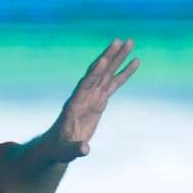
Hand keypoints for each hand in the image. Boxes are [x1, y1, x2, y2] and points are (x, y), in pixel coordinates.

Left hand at [49, 38, 139, 162]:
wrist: (58, 146)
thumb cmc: (60, 149)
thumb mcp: (67, 151)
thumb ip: (75, 149)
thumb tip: (85, 149)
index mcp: (73, 105)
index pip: (85, 85)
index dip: (94, 73)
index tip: (103, 60)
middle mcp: (82, 96)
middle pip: (97, 73)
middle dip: (109, 57)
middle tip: (121, 40)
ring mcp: (91, 97)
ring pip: (106, 74)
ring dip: (117, 58)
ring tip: (129, 42)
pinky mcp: (99, 101)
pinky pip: (113, 84)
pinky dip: (124, 73)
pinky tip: (134, 61)